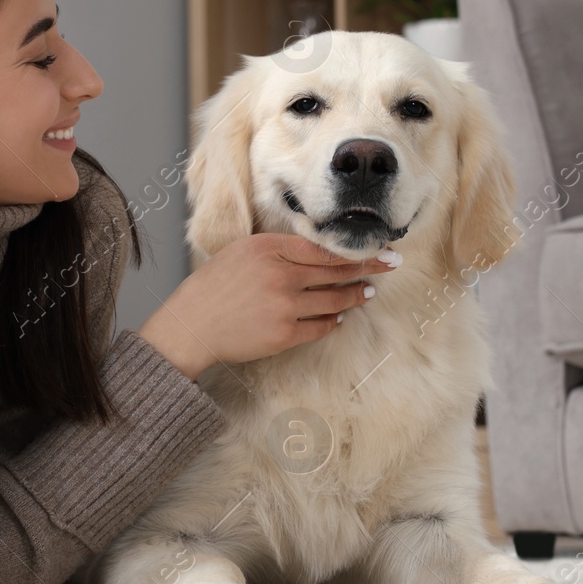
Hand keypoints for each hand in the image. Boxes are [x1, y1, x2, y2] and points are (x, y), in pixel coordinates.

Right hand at [139, 233, 399, 379]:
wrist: (191, 326)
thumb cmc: (212, 287)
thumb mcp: (241, 252)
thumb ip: (277, 249)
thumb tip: (317, 252)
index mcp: (268, 249)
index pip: (322, 248)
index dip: (355, 250)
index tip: (380, 248)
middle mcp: (280, 275)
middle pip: (335, 271)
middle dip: (369, 268)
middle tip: (391, 265)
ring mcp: (284, 307)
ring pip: (334, 300)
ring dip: (355, 296)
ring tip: (368, 292)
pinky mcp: (285, 335)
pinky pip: (321, 327)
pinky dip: (333, 321)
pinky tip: (340, 316)